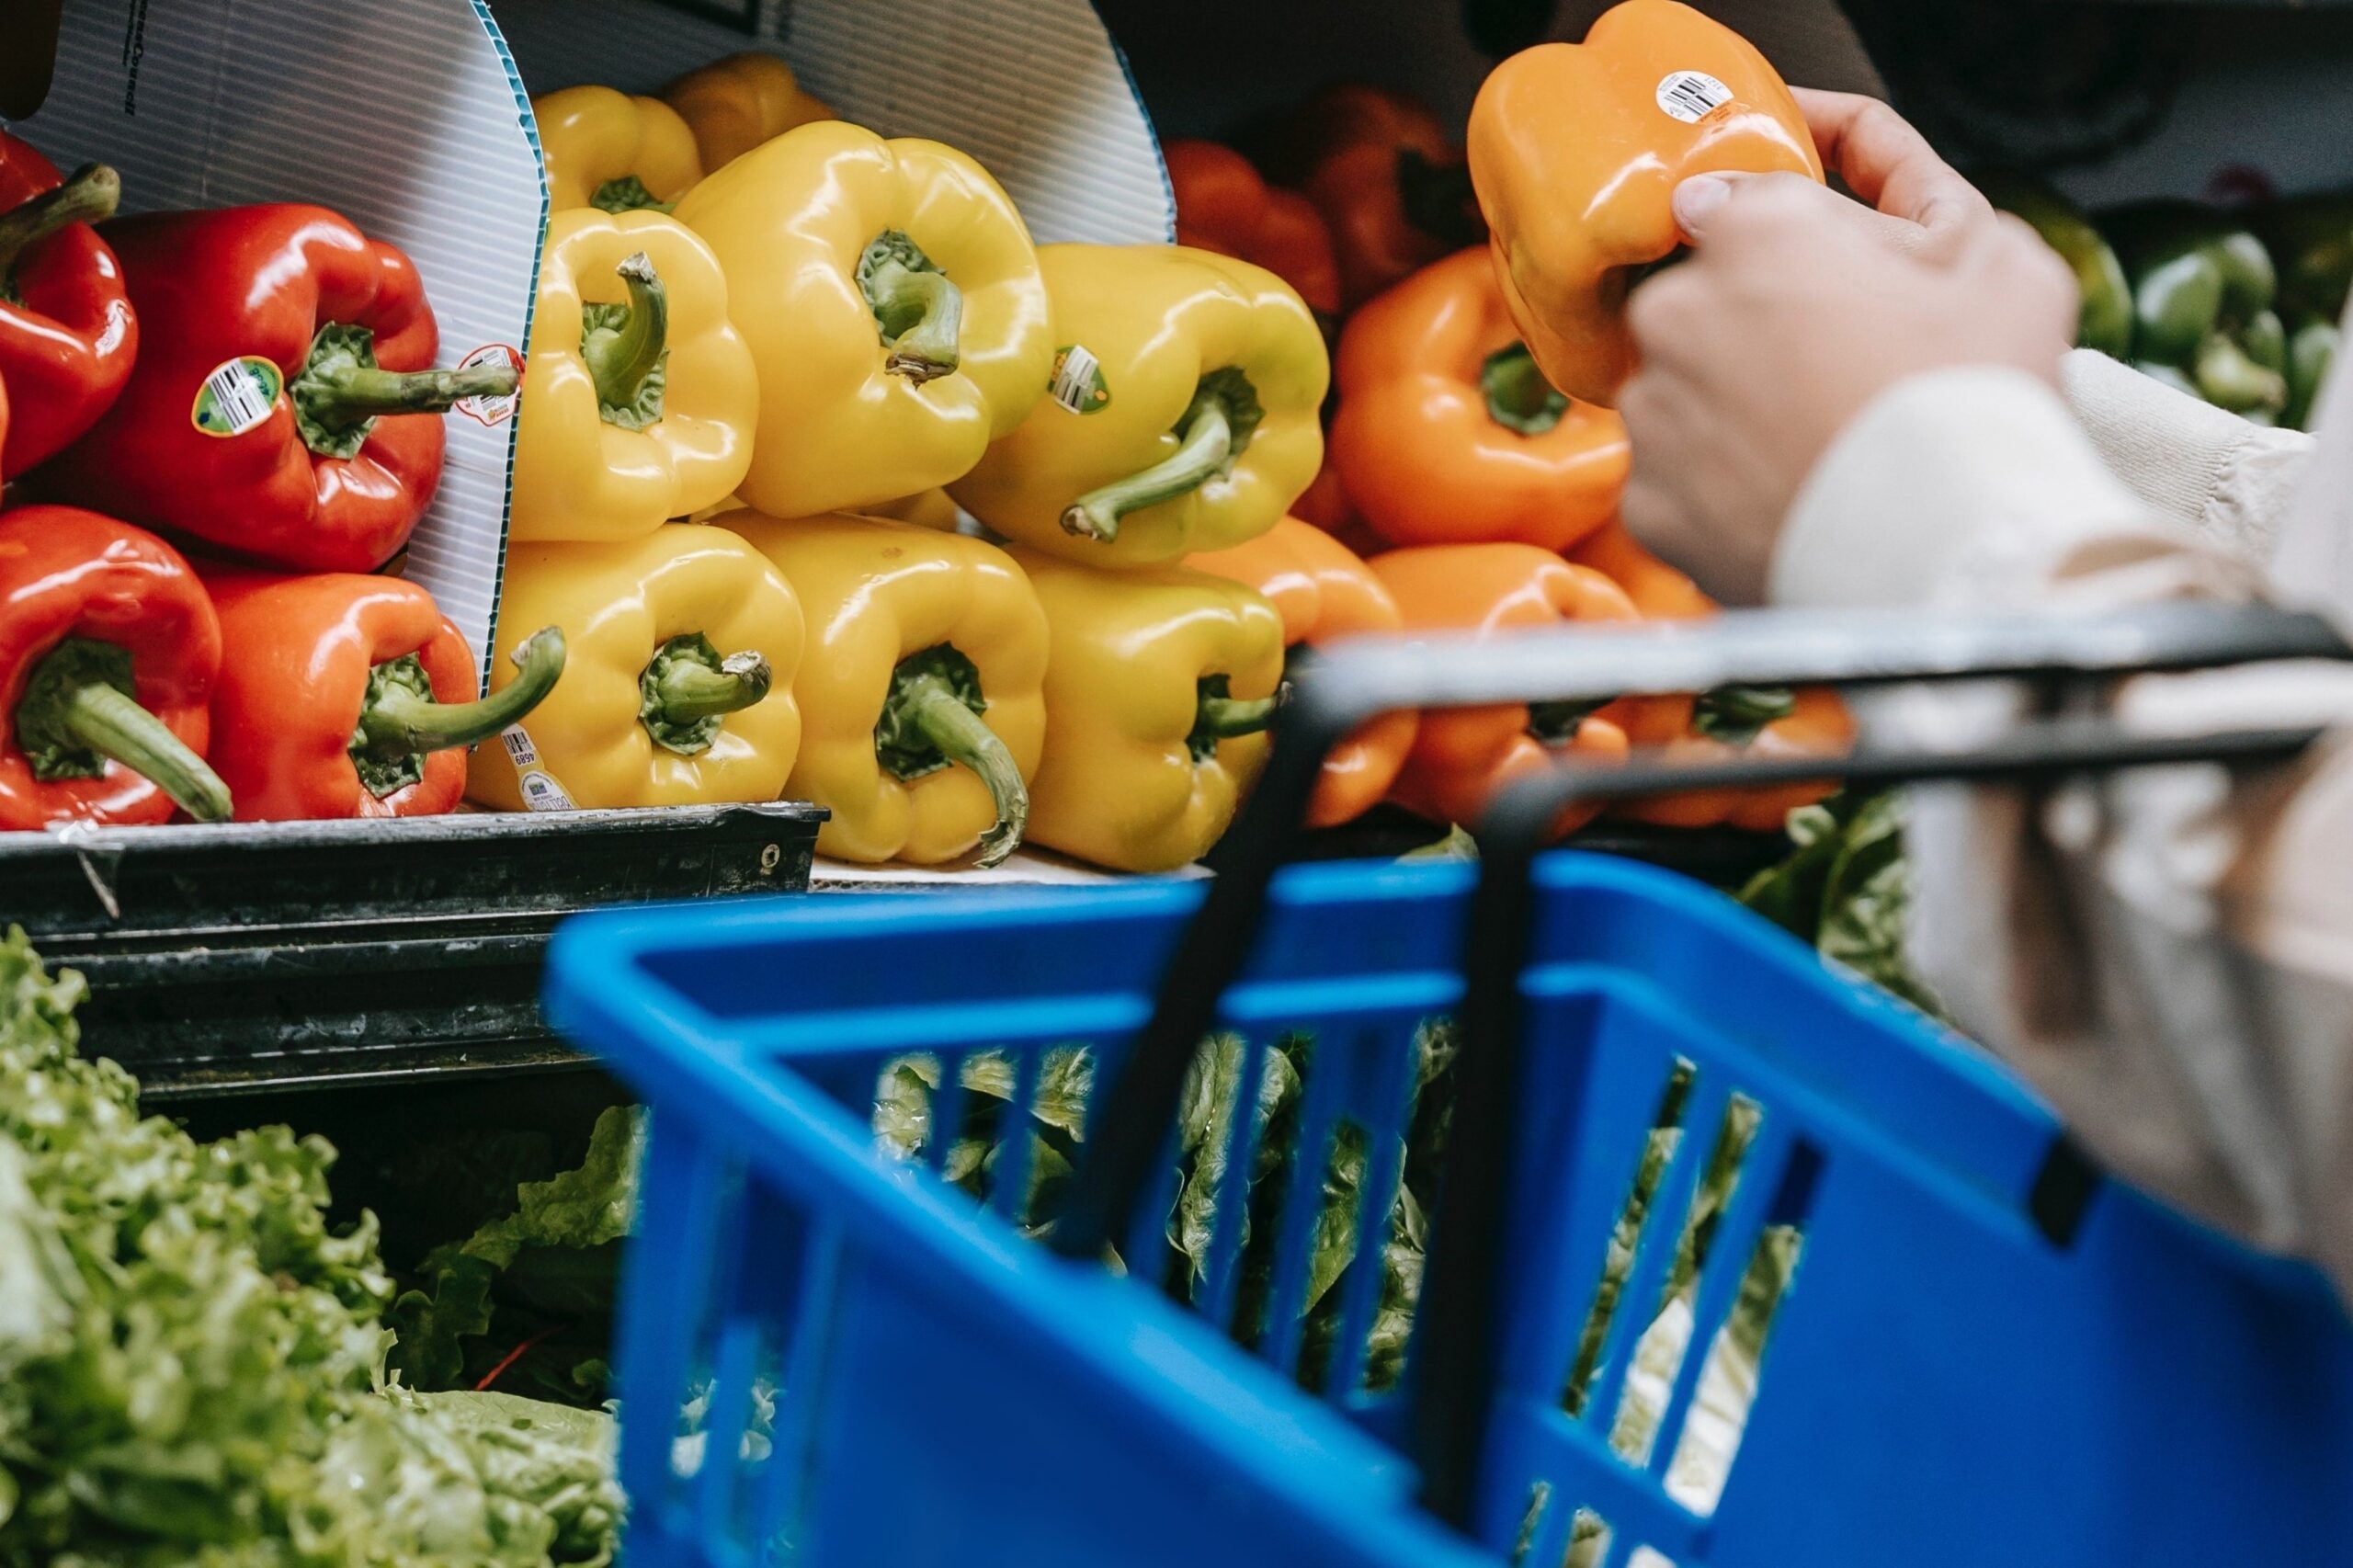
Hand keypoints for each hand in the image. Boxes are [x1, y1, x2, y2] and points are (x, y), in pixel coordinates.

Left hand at [1617, 97, 2074, 603]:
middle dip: (1752, 328)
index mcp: (1753, 232)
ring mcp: (1653, 412)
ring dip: (1730, 408)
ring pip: (1681, 392)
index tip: (1817, 273)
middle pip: (1700, 304)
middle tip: (1831, 372)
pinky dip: (1717, 487)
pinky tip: (1782, 499)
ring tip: (1811, 446)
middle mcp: (1677, 312)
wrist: (1943, 553)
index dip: (1782, 240)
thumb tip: (1862, 194)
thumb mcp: (1993, 259)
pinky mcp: (1646, 500)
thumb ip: (1915, 202)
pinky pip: (1675, 478)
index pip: (1730, 204)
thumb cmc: (1975, 396)